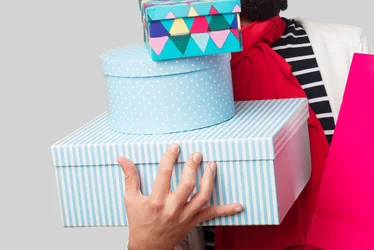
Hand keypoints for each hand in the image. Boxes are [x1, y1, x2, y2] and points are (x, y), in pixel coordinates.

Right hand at [118, 143, 242, 249]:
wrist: (148, 247)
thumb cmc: (140, 222)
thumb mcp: (131, 199)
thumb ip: (130, 177)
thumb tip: (122, 158)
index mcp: (155, 201)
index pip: (164, 175)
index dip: (170, 158)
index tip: (175, 146)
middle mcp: (171, 209)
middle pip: (187, 185)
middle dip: (193, 167)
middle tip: (197, 154)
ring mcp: (185, 216)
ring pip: (202, 196)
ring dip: (210, 180)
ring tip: (212, 165)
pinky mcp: (194, 221)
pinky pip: (212, 215)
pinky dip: (226, 210)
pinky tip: (239, 205)